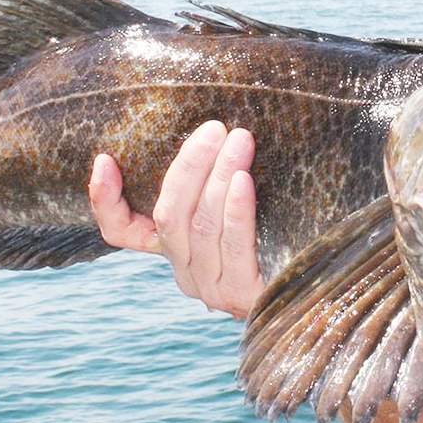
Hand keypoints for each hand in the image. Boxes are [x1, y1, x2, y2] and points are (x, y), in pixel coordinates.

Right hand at [88, 120, 264, 317]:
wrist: (317, 288)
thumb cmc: (279, 231)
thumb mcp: (238, 205)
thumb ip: (216, 181)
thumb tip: (216, 126)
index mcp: (174, 250)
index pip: (120, 232)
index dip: (105, 199)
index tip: (105, 159)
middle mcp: (187, 272)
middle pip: (169, 215)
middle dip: (189, 166)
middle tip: (213, 129)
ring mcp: (213, 288)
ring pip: (201, 225)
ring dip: (219, 176)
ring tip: (239, 140)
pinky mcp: (245, 296)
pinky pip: (234, 246)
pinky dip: (236, 210)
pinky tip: (243, 181)